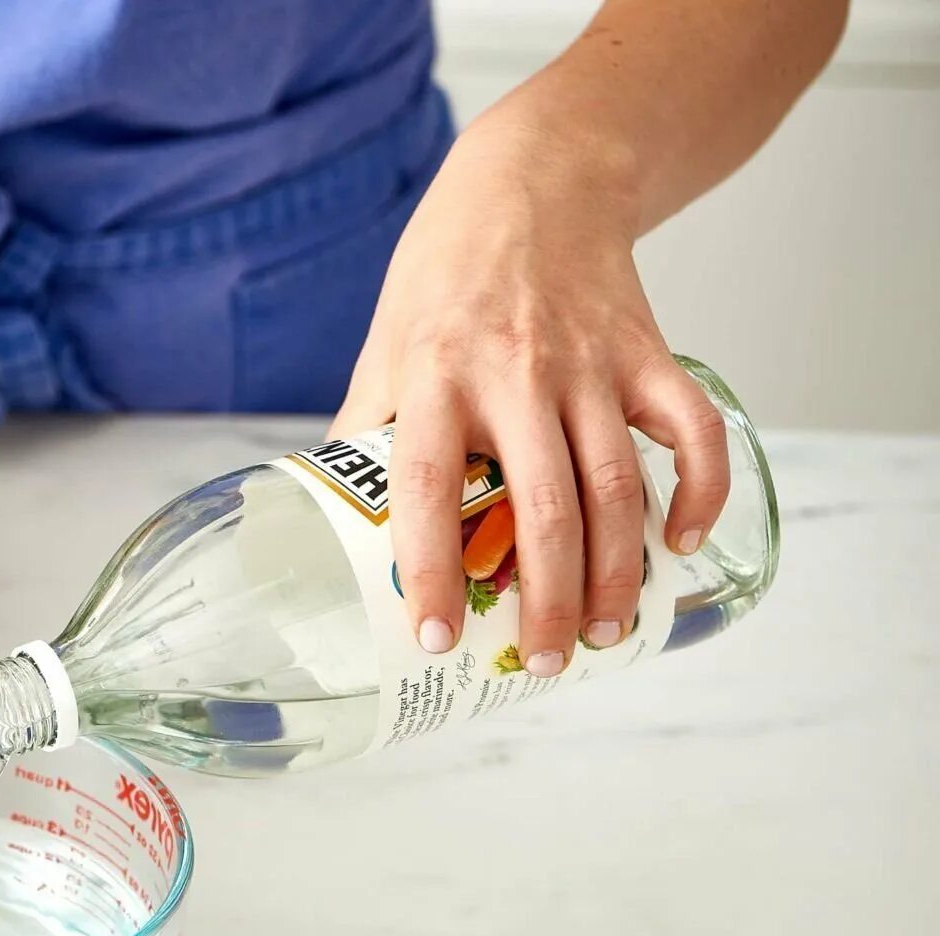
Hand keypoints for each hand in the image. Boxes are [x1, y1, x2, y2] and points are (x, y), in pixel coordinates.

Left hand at [331, 115, 729, 673]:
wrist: (539, 177)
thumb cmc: (446, 273)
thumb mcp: (386, 344)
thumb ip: (367, 429)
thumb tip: (333, 519)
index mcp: (435, 374)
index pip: (430, 484)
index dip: (431, 564)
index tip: (433, 634)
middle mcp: (516, 372)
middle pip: (544, 506)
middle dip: (547, 598)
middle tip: (545, 661)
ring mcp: (589, 363)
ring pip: (617, 486)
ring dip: (619, 570)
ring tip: (608, 633)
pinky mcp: (648, 351)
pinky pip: (692, 429)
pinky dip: (699, 489)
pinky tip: (685, 542)